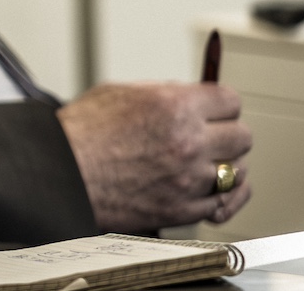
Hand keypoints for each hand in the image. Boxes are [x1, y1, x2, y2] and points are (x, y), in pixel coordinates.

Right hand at [58, 82, 252, 230]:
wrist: (60, 172)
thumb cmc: (81, 133)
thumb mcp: (120, 93)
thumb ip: (165, 95)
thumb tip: (193, 98)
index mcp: (174, 106)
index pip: (230, 101)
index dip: (221, 105)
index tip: (216, 111)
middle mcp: (188, 141)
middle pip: (242, 137)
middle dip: (227, 134)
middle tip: (211, 137)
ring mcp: (189, 178)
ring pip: (238, 172)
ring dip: (225, 167)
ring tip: (207, 164)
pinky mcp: (184, 209)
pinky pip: (224, 204)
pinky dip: (220, 197)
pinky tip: (211, 190)